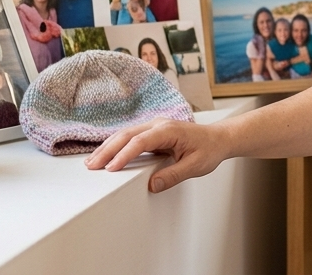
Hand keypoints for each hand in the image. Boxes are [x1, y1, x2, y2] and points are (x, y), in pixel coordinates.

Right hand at [85, 118, 228, 192]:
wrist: (219, 138)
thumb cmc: (209, 149)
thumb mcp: (195, 166)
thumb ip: (173, 176)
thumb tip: (152, 185)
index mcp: (169, 130)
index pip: (141, 141)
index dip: (124, 154)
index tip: (111, 168)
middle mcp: (159, 124)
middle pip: (127, 135)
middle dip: (108, 150)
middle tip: (92, 166)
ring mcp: (155, 126)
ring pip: (125, 134)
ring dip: (108, 147)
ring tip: (92, 162)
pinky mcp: (153, 132)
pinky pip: (130, 137)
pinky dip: (116, 146)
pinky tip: (106, 155)